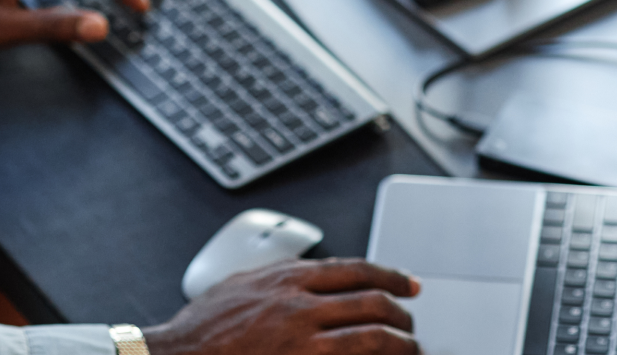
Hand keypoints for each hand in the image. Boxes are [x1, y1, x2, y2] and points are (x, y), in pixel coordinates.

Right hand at [141, 259, 420, 354]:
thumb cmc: (205, 327)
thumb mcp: (243, 284)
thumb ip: (281, 277)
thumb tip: (316, 274)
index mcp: (287, 278)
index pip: (356, 269)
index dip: (391, 276)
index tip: (409, 284)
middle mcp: (300, 306)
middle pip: (373, 302)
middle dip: (402, 314)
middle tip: (411, 324)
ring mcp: (304, 342)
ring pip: (374, 337)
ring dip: (401, 344)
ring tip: (410, 350)